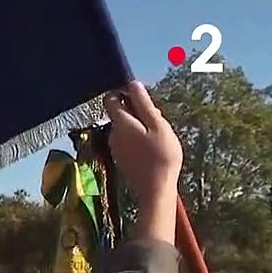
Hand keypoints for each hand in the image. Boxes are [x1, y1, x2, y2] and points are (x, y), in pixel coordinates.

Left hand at [105, 81, 181, 240]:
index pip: (110, 99)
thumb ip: (143, 104)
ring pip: (126, 126)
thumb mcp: (157, 125)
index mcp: (120, 123)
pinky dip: (139, 136)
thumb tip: (132, 84)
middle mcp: (113, 134)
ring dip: (140, 124)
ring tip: (159, 134)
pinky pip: (128, 139)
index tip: (142, 97)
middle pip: (120, 112)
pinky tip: (154, 145)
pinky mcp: (122, 157)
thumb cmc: (161, 155)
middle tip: (157, 119)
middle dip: (137, 110)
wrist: (156, 188)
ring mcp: (116, 147)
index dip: (124, 93)